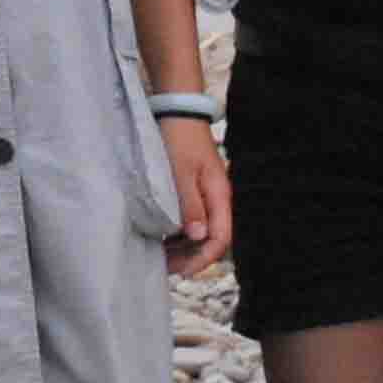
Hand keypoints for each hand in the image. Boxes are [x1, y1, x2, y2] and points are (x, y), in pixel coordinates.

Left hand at [156, 118, 230, 273]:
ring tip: (162, 257)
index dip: (202, 259)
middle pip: (211, 239)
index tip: (181, 271)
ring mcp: (206, 195)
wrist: (177, 111)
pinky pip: (191, 219)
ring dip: (184, 247)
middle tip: (165, 268)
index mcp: (219, 196)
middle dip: (191, 257)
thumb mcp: (181, 172)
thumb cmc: (178, 139)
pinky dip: (179, 233)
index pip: (220, 239)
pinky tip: (162, 238)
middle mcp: (217, 199)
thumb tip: (199, 236)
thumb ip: (190, 204)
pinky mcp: (194, 190)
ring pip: (200, 231)